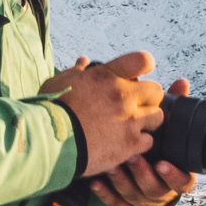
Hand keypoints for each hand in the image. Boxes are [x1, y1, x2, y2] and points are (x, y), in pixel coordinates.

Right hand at [42, 51, 162, 177]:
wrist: (48, 140)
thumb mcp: (61, 82)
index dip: (143, 67)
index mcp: (108, 76)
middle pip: (156, 91)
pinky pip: (149, 141)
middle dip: (148, 98)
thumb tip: (84, 61)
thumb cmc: (51, 109)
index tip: (136, 77)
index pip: (143, 60)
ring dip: (147, 121)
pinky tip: (127, 144)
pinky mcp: (130, 144)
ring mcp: (129, 121)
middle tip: (135, 107)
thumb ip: (77, 71)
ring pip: (157, 117)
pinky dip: (140, 143)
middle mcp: (123, 96)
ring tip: (131, 127)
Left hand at [91, 77, 195, 205]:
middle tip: (132, 157)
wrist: (139, 177)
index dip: (173, 175)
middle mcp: (160, 190)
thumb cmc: (155, 148)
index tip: (161, 163)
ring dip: (122, 181)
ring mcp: (142, 200)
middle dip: (143, 173)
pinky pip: (115, 203)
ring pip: (134, 196)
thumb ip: (172, 110)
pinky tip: (96, 182)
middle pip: (156, 189)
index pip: (183, 182)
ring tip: (111, 166)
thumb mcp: (164, 131)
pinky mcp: (124, 205)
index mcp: (175, 174)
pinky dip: (106, 193)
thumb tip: (182, 83)